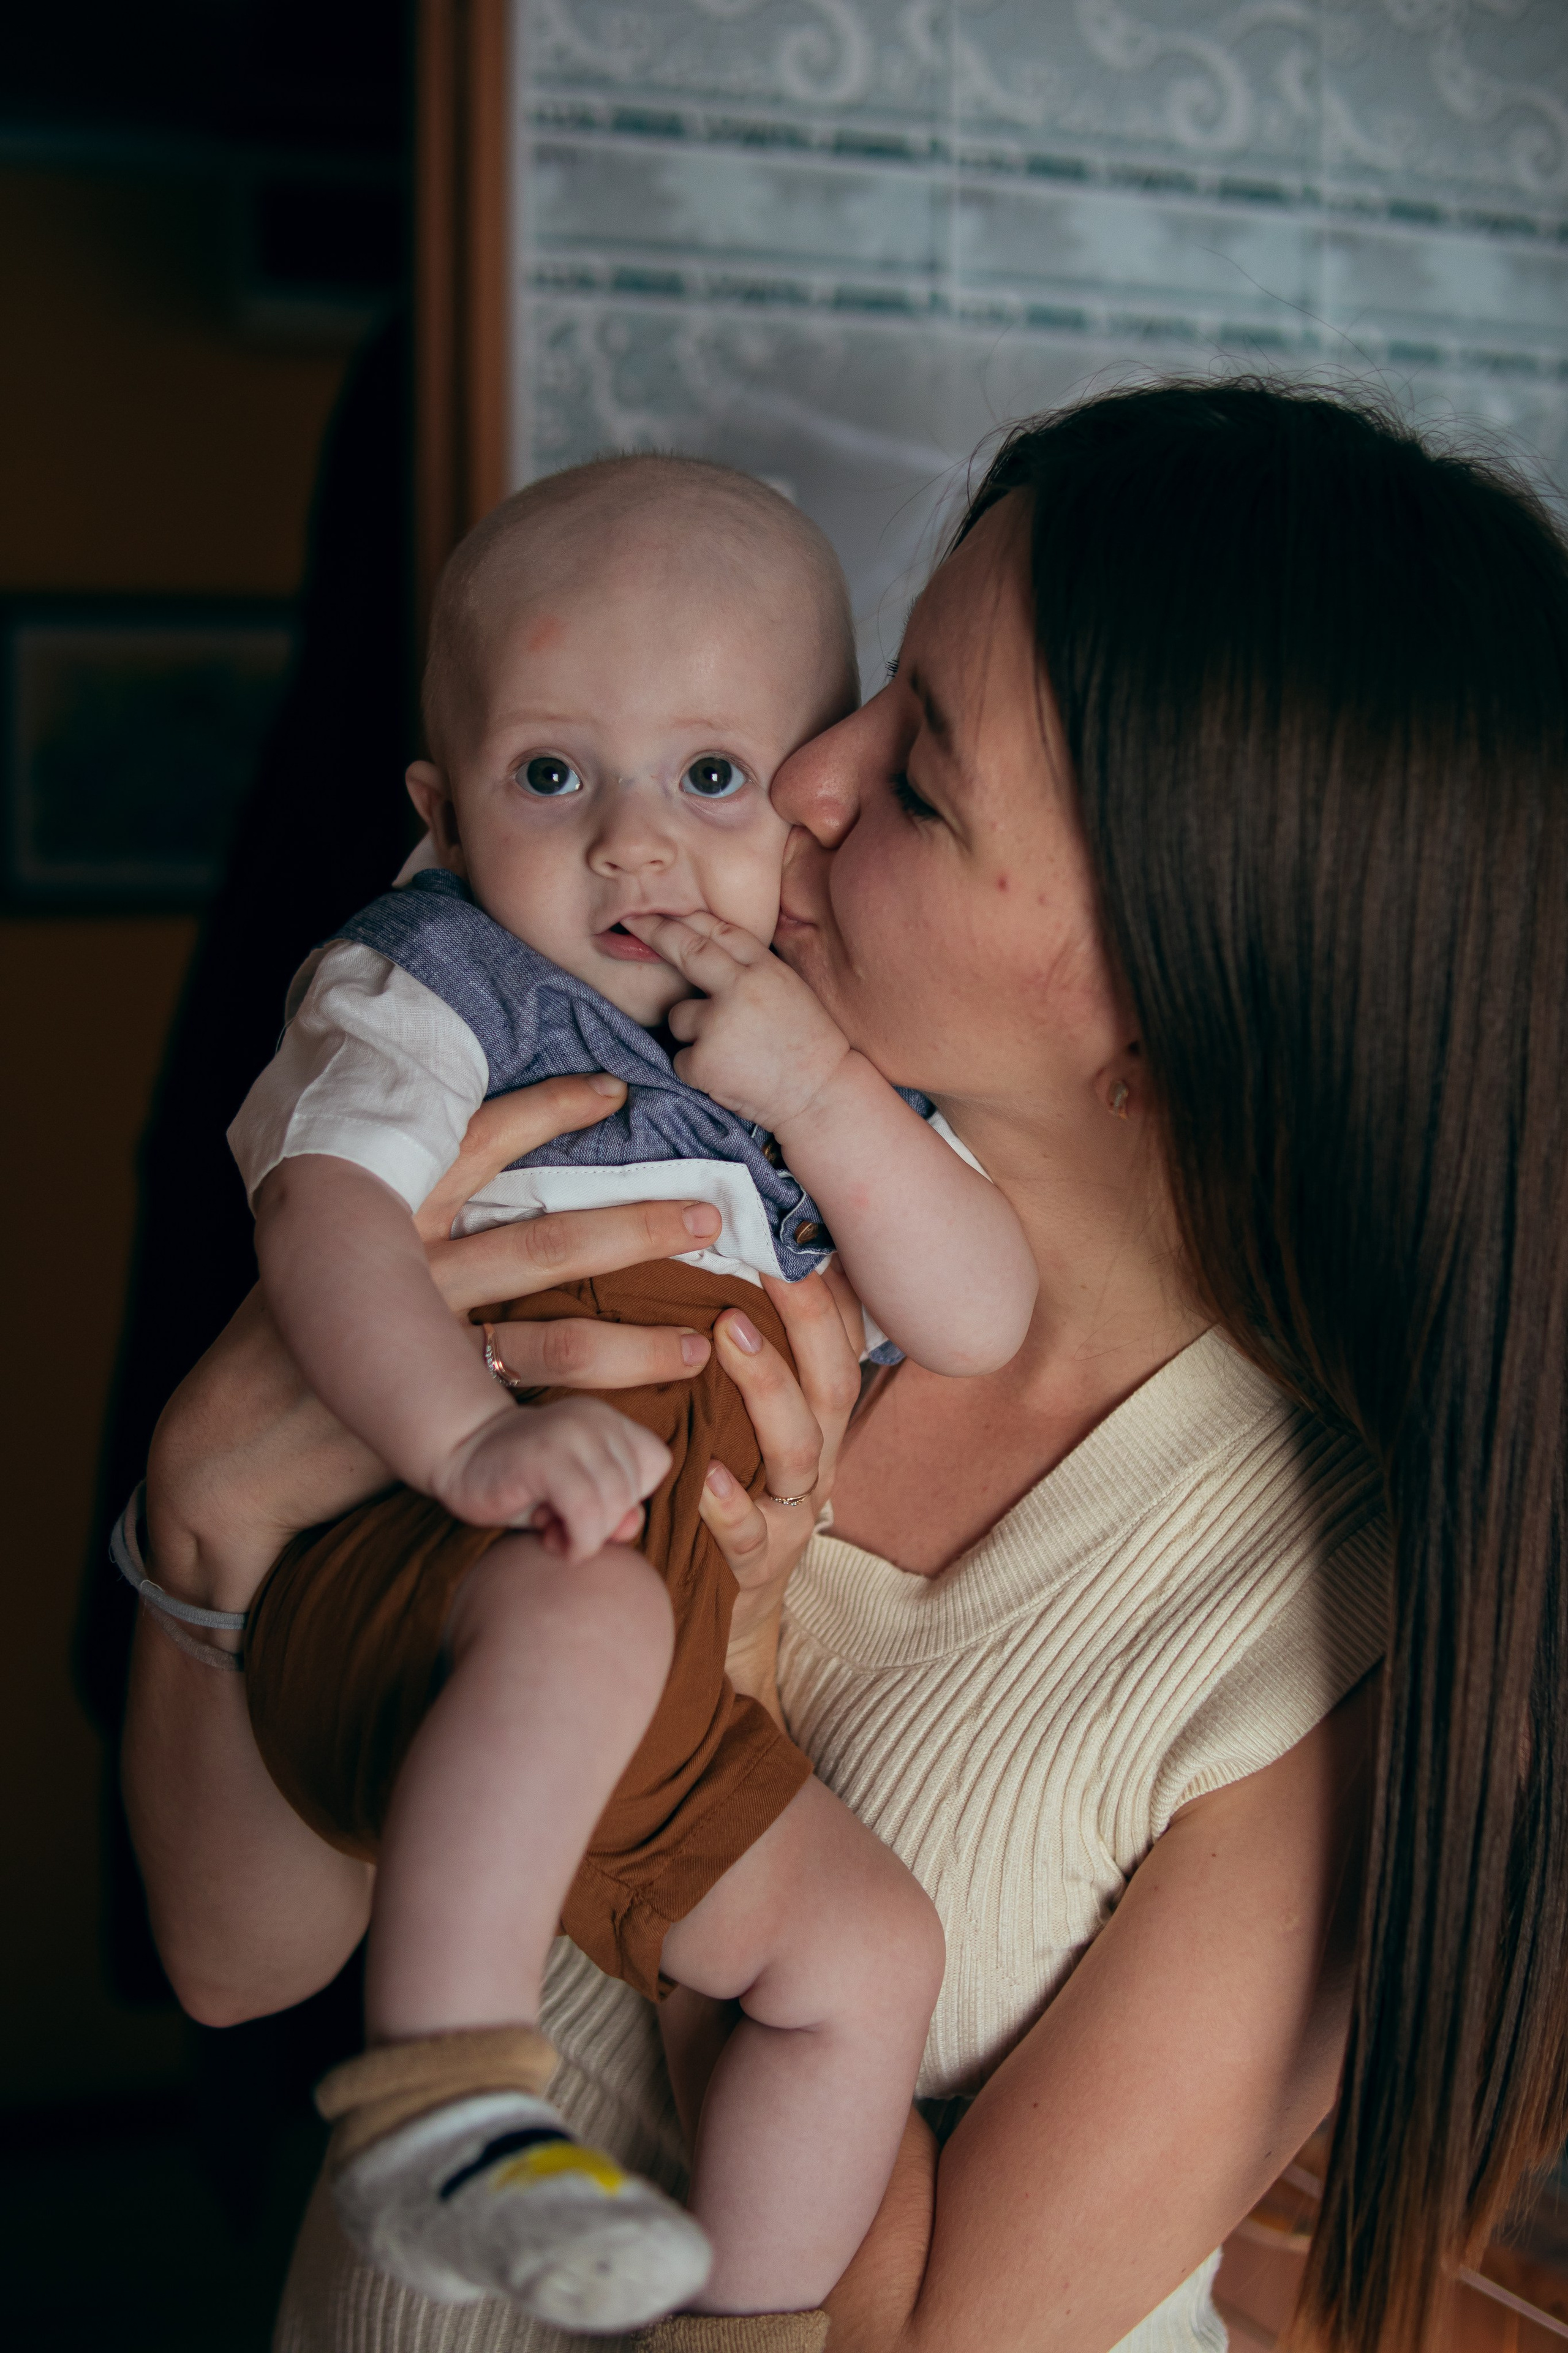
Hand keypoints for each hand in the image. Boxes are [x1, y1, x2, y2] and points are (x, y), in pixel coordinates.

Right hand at [146, 1076, 724, 1612]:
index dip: (549, 1109)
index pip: (478, 1142)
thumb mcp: (331, 1262)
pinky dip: (598, 1417)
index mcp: (389, 1217)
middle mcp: (415, 1272)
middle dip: (637, 1220)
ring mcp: (428, 1349)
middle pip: (547, 1235)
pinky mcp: (435, 1418)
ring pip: (557, 1329)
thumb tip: (473, 1188)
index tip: (617, 1089)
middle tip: (712, 1207)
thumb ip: (398, 1225)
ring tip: (705, 1329)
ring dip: (640, 1332)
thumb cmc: (288, 1349)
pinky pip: (533, 1416)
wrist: (232, 1448)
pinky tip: (644, 1430)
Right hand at [440, 1396, 670, 1559]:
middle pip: (633, 1491)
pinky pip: (587, 1513)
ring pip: (613, 1505)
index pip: (656, 1463)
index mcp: (608, 1419)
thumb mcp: (577, 1497)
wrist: (458, 1455)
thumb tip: (631, 1527)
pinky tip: (549, 1540)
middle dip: (603, 1524)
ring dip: (588, 1537)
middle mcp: (594, 1419)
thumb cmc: (522, 1483)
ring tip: (554, 1532)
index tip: (589, 1505)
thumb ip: (613, 1510)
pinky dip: (577, 1542)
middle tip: (562, 1526)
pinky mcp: (545, 1457)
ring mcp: (570, 1434)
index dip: (628, 1495)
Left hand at [620, 910, 852, 1131]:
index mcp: (766, 969)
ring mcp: (719, 1024)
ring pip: (678, 1016)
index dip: (690, 918)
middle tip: (632, 920)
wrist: (822, 1096)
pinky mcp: (703, 1060)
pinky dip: (697, 1069)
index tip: (663, 908)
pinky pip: (680, 1058)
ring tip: (732, 1052)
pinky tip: (729, 1076)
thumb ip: (752, 971)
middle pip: (687, 950)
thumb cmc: (807, 1048)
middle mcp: (741, 988)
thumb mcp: (790, 993)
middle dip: (656, 931)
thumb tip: (709, 951)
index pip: (721, 931)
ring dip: (693, 1032)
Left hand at [695, 1259, 865, 1722]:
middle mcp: (814, 1461)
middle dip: (807, 1320)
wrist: (711, 1611)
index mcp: (815, 1418)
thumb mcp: (733, 1418)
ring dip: (767, 1387)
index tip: (803, 1227)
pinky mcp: (751, 1569)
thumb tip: (709, 1247)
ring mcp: (788, 1516)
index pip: (842, 1341)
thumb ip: (731, 1348)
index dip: (832, 1288)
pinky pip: (748, 1536)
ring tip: (729, 1336)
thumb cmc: (718, 1486)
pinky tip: (705, 1474)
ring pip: (798, 1450)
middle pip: (830, 1383)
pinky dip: (729, 1505)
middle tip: (769, 1265)